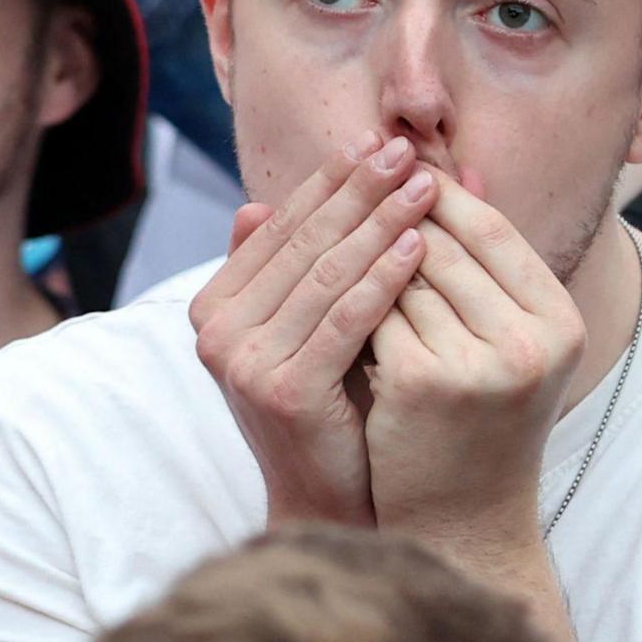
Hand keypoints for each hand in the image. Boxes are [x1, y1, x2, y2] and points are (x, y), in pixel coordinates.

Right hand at [191, 136, 437, 526]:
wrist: (327, 501)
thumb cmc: (328, 405)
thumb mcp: (305, 326)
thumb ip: (296, 265)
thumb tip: (260, 198)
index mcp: (215, 305)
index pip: (281, 225)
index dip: (332, 179)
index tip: (381, 140)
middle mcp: (217, 331)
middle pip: (304, 241)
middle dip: (360, 189)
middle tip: (408, 149)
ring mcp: (244, 364)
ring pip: (326, 273)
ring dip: (380, 222)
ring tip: (426, 187)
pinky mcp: (284, 392)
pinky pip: (344, 319)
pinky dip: (384, 278)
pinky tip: (419, 247)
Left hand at [361, 178, 588, 546]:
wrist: (463, 520)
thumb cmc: (481, 421)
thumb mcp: (504, 339)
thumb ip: (483, 260)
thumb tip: (453, 165)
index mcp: (560, 321)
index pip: (494, 231)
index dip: (441, 196)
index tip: (397, 169)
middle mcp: (531, 341)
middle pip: (444, 248)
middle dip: (392, 215)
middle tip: (351, 183)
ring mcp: (479, 365)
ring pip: (403, 279)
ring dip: (364, 255)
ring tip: (332, 230)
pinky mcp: (423, 385)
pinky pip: (374, 318)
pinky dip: (350, 304)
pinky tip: (323, 291)